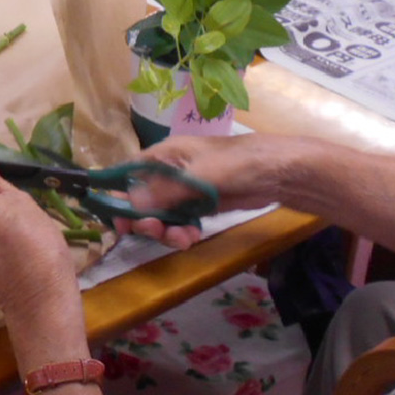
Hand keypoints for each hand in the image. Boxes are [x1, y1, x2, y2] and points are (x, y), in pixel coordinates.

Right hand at [110, 133, 296, 248]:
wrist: (274, 172)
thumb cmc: (234, 163)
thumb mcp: (197, 175)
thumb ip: (164, 190)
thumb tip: (130, 204)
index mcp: (163, 155)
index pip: (129, 175)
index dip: (120, 197)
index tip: (119, 222)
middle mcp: (169, 173)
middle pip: (142, 200)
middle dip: (147, 219)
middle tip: (156, 232)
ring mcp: (184, 190)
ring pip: (161, 215)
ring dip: (166, 230)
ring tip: (183, 239)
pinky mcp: (200, 205)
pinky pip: (180, 222)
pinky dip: (182, 232)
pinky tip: (192, 237)